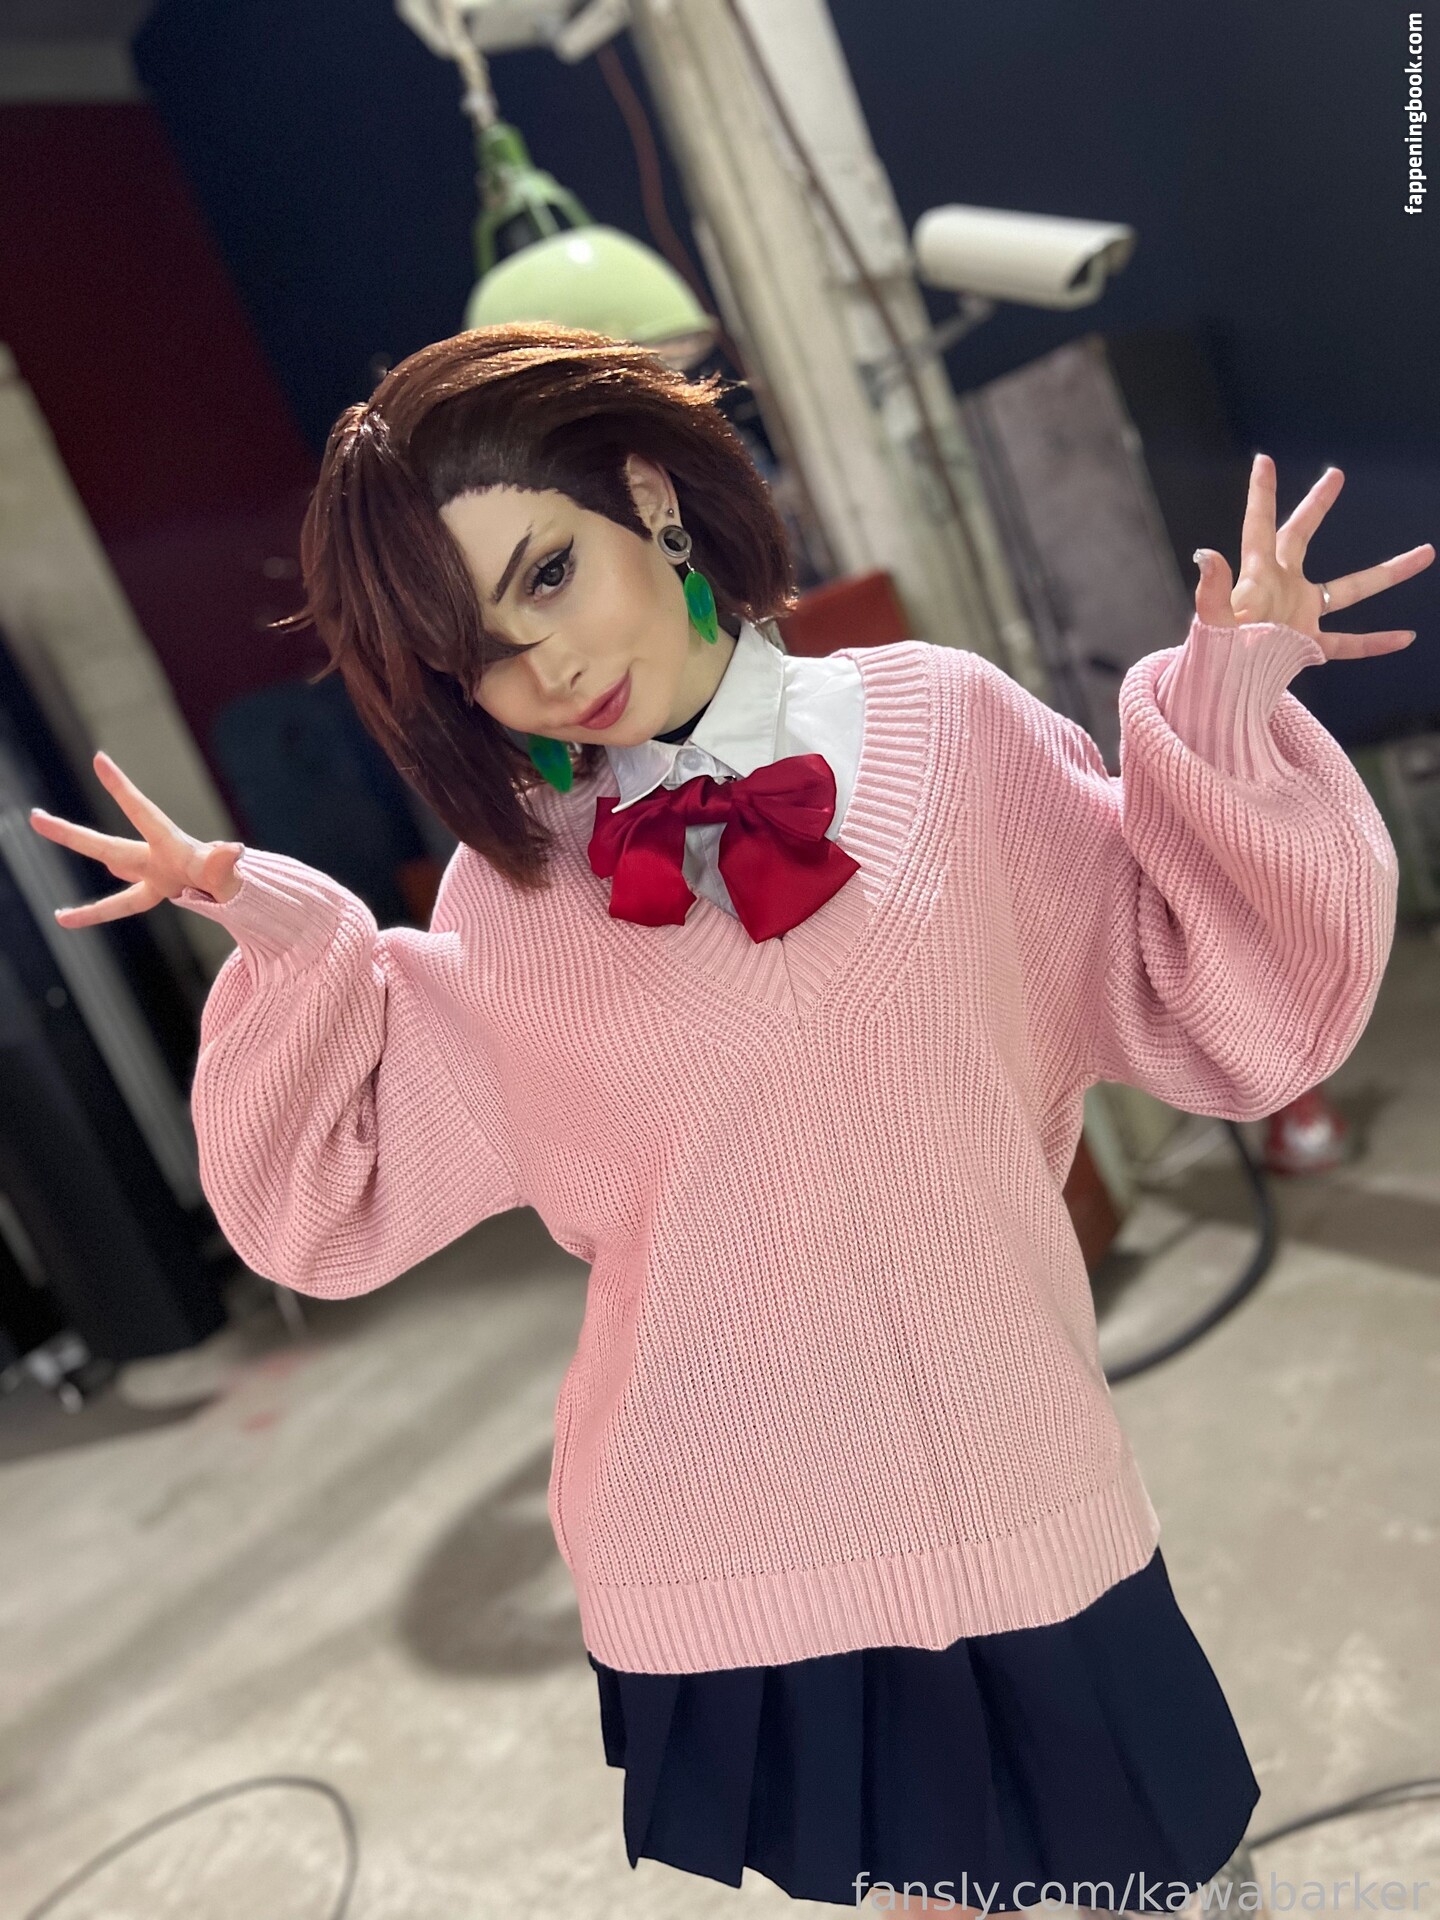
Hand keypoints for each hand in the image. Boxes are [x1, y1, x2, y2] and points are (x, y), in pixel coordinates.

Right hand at [28, 750, 244, 927]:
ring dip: (79, 847)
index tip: (99, 759)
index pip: (142, 813)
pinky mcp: (154, 890)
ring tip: (42, 827)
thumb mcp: (228, 876)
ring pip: (109, 860)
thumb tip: (234, 849)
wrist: (238, 892)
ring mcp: (152, 872)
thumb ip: (224, 865)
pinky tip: (66, 917)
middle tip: (35, 817)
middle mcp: (154, 856)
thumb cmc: (232, 880)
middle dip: (70, 834)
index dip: (120, 789)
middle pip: (107, 846)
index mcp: (171, 846)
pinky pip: (120, 904)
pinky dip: (95, 912)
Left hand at [1194, 453, 1434, 656]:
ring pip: (1350, 589)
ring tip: (1424, 553)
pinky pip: (1348, 643)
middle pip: (1300, 537)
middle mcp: (1283, 587)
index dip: (1261, 494)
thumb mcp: (1213, 620)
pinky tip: (1405, 638)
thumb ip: (1212, 590)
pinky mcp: (1308, 645)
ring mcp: (1299, 615)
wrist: (1225, 690)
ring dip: (1384, 574)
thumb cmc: (1215, 654)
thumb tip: (1205, 554)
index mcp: (1258, 576)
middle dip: (1316, 506)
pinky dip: (1374, 643)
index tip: (1263, 460)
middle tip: (1335, 475)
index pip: (1259, 526)